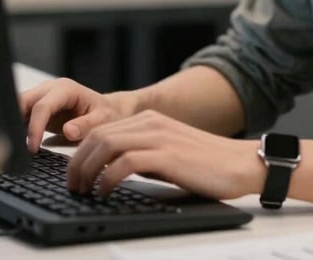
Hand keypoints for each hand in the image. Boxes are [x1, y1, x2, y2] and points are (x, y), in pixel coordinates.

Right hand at [20, 78, 134, 152]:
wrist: (105, 111)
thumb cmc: (105, 114)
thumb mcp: (102, 120)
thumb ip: (86, 125)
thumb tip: (68, 131)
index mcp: (65, 89)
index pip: (42, 106)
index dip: (34, 127)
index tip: (32, 148)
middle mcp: (49, 89)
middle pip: (23, 101)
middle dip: (16, 122)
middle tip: (16, 148)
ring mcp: (41, 96)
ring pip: (17, 106)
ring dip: (13, 125)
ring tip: (14, 147)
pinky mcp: (36, 107)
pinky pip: (19, 115)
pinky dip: (15, 127)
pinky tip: (17, 144)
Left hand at [66, 110, 263, 199]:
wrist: (240, 164)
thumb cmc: (206, 165)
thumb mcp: (167, 154)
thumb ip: (142, 155)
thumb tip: (111, 172)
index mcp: (150, 120)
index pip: (101, 129)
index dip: (79, 152)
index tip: (72, 174)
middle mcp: (151, 123)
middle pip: (97, 135)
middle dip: (77, 162)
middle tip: (72, 186)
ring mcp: (159, 137)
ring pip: (106, 145)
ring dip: (87, 170)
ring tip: (83, 190)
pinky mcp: (167, 155)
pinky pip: (125, 162)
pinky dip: (108, 178)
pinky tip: (105, 192)